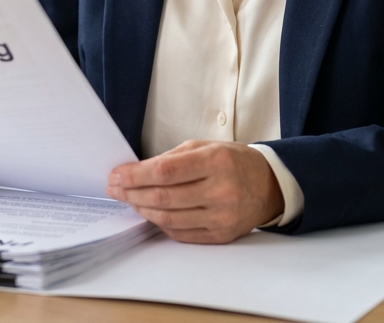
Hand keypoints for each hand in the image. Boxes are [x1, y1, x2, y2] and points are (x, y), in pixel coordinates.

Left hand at [106, 140, 283, 243]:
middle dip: (132, 193)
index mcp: (216, 162)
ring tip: (130, 200)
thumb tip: (137, 172)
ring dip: (142, 210)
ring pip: (169, 219)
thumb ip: (172, 159)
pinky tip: (151, 213)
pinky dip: (161, 223)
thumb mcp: (206, 147)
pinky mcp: (221, 235)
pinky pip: (181, 233)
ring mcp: (221, 217)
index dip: (135, 175)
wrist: (269, 185)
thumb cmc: (234, 161)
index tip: (117, 175)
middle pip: (163, 198)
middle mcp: (220, 191)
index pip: (165, 172)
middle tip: (114, 189)